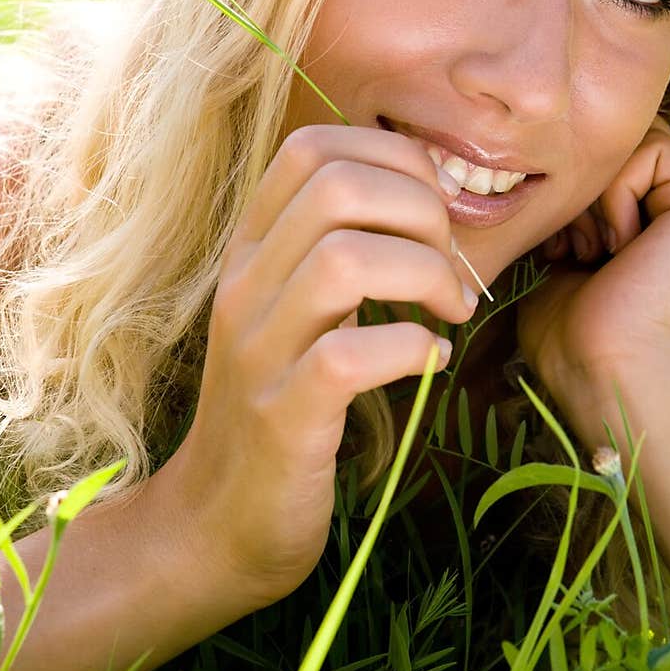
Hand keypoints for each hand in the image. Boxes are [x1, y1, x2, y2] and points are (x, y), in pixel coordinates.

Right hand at [163, 124, 475, 605]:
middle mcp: (244, 286)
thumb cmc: (281, 406)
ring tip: (450, 312)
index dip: (395, 158)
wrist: (217, 523)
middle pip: (336, 187)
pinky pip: (351, 356)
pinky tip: (431, 363)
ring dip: (425, 276)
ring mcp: (257, 351)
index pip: (311, 147)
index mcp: (250, 250)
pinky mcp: (281, 417)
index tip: (436, 209)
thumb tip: (434, 201)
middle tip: (452, 270)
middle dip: (422, 212)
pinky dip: (412, 350)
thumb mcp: (293, 313)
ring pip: (345, 259)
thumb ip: (338, 250)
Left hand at [516, 117, 669, 444]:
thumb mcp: (562, 262)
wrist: (608, 372)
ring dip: (597, 193)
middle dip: (582, 190)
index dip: (573, 193)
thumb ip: (573, 215)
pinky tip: (621, 246)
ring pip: (633, 144)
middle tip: (579, 249)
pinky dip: (617, 192)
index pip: (609, 164)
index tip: (563, 249)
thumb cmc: (575, 339)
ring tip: (598, 251)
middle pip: (619, 148)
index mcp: (659, 229)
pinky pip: (653, 150)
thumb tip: (556, 174)